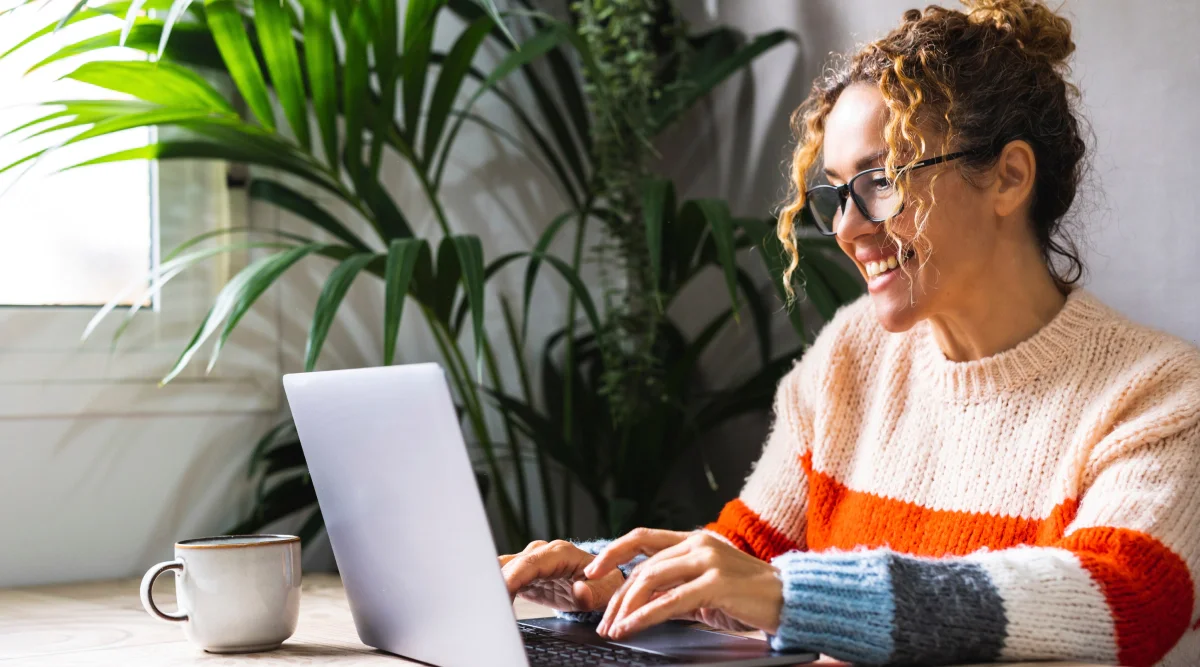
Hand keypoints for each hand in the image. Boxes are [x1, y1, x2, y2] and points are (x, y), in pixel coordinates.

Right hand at [498, 540, 624, 612]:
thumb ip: (596, 591)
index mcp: (559, 552)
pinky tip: (489, 603)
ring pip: (501, 569)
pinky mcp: (523, 574)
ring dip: (491, 584)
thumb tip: (580, 590)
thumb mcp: (608, 588)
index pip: (529, 563)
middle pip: (510, 565)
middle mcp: (541, 552)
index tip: (500, 594)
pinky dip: (495, 589)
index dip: (512, 578)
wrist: (599, 582)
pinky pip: (502, 578)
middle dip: (495, 582)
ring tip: (485, 603)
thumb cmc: (604, 581)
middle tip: (487, 604)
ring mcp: (530, 561)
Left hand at [584, 528, 782, 639]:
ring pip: (652, 579)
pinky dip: (646, 615)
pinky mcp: (717, 583)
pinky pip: (671, 600)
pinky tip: (632, 627)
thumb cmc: (749, 597)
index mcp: (694, 540)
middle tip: (603, 621)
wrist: (790, 600)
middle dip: (617, 596)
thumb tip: (642, 600)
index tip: (592, 571)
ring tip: (614, 629)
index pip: (643, 538)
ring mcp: (708, 560)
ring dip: (627, 607)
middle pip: (643, 565)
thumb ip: (677, 586)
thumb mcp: (706, 587)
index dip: (613, 552)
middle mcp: (699, 544)